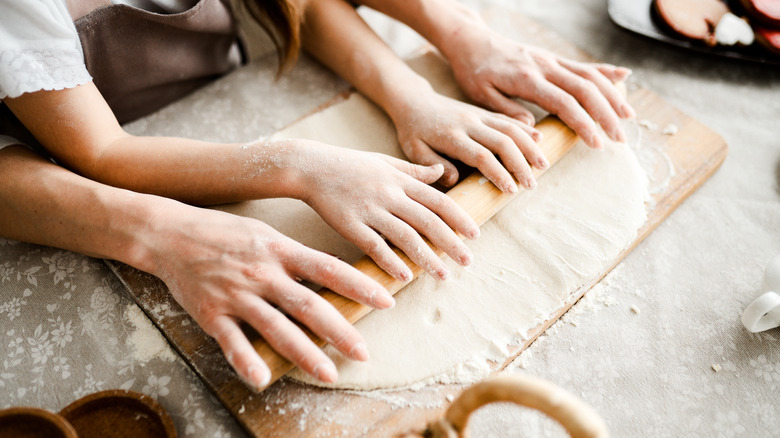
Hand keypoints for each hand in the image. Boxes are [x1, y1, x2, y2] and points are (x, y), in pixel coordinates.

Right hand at [144, 203, 394, 388]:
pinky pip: (232, 342)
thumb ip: (297, 255)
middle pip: (309, 305)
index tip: (386, 300)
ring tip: (328, 374)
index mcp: (279, 250)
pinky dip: (247, 361)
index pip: (328, 269)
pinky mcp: (212, 313)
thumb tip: (334, 272)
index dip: (359, 286)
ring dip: (305, 353)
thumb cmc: (224, 232)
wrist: (170, 233)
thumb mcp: (266, 234)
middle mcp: (262, 273)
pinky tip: (263, 379)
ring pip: (277, 328)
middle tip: (363, 352)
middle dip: (340, 331)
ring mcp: (237, 294)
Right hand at [289, 140, 479, 281]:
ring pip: (405, 236)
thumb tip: (442, 173)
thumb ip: (414, 171)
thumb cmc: (349, 164)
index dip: (458, 218)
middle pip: (427, 221)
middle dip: (451, 242)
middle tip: (468, 261)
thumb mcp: (385, 161)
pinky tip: (405, 276)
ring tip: (443, 275)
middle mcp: (389, 194)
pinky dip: (391, 261)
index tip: (475, 235)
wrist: (311, 166)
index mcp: (400, 180)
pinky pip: (374, 245)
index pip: (437, 201)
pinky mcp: (350, 224)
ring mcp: (369, 210)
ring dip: (426, 258)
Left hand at [390, 88, 547, 191]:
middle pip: (502, 141)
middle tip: (532, 184)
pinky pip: (508, 118)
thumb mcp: (413, 150)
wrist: (414, 100)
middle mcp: (469, 123)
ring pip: (510, 128)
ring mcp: (478, 115)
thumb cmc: (413, 131)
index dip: (498, 173)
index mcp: (451, 135)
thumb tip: (454, 179)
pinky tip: (541, 140)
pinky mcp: (484, 111)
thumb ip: (430, 165)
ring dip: (529, 147)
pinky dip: (526, 129)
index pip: (480, 155)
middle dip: (520, 164)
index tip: (511, 190)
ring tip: (543, 166)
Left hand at [445, 28, 634, 149]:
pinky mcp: (552, 58)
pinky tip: (624, 77)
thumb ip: (507, 111)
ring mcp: (551, 60)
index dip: (584, 123)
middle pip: (585, 89)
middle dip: (607, 115)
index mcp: (527, 78)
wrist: (471, 41)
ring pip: (590, 76)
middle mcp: (544, 66)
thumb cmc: (473, 71)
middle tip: (620, 139)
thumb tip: (534, 130)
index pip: (564, 102)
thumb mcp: (481, 95)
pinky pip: (583, 64)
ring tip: (629, 117)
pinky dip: (605, 71)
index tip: (598, 143)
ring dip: (612, 96)